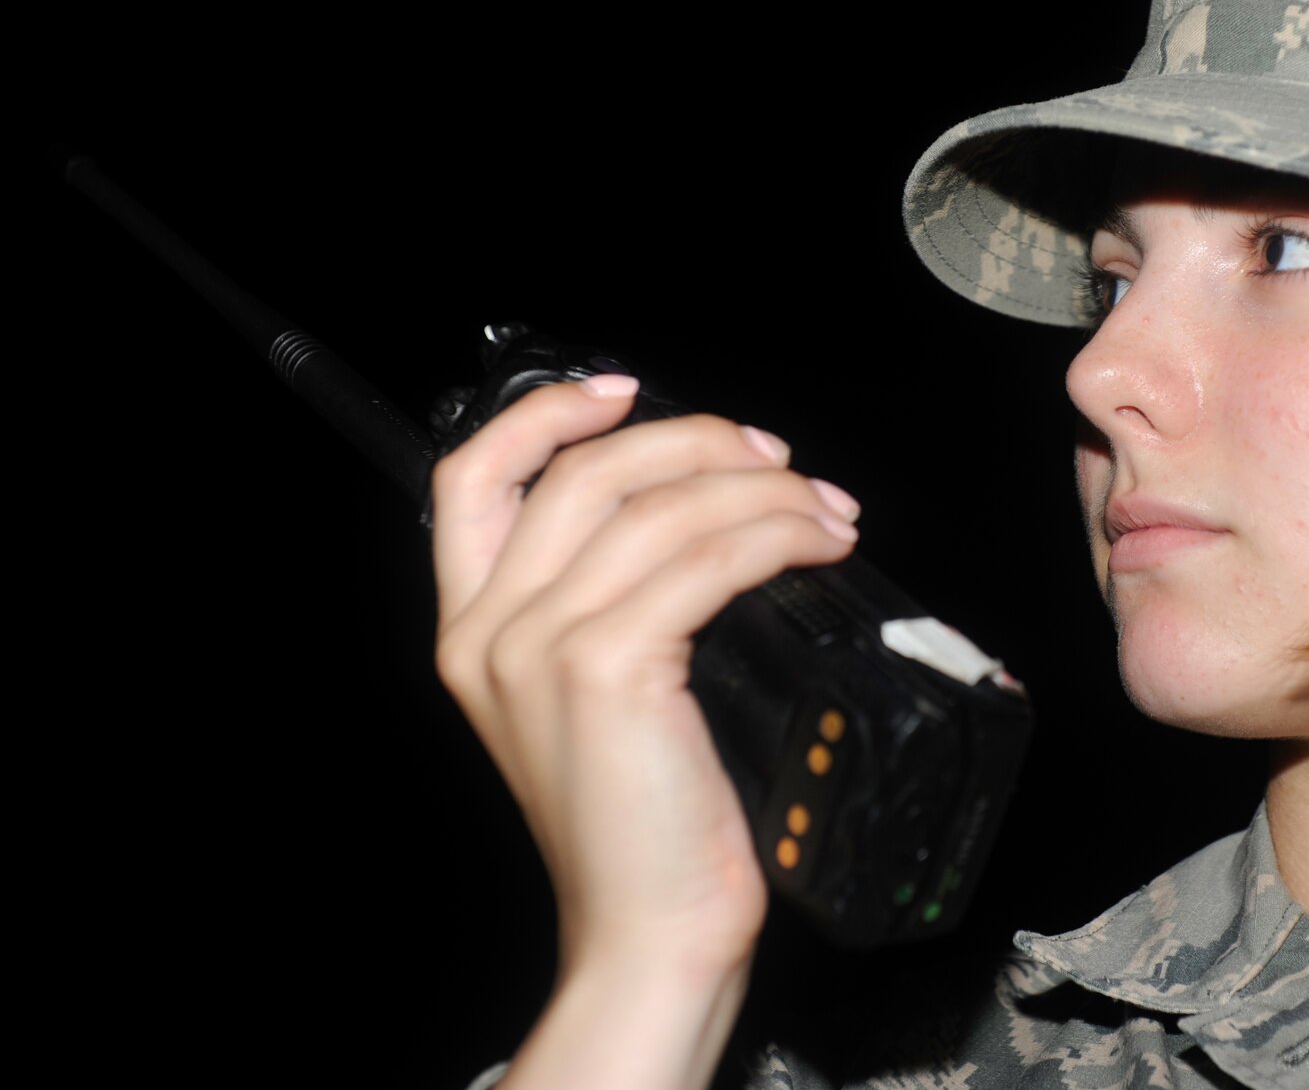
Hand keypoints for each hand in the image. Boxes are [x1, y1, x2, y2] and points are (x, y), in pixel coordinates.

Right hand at [430, 375, 862, 978]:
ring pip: (658, 506)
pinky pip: (707, 558)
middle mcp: (489, 632)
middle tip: (778, 462)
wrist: (649, 930)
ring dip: (760, 491)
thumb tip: (705, 507)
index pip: (472, 479)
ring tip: (824, 509)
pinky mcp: (605, 669)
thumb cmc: (645, 824)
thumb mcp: (596, 701)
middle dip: (697, 443)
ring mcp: (539, 648)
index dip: (546, 413)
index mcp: (473, 632)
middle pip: (586, 471)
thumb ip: (611, 603)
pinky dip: (776, 535)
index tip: (622, 390)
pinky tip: (818, 546)